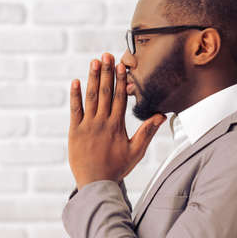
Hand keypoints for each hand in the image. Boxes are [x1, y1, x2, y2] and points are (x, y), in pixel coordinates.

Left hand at [68, 52, 166, 189]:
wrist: (95, 183)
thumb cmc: (116, 167)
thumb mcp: (136, 151)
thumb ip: (147, 132)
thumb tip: (161, 116)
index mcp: (117, 125)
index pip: (120, 97)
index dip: (120, 80)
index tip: (121, 65)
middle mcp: (102, 122)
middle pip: (105, 93)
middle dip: (106, 72)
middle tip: (106, 55)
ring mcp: (87, 125)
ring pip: (90, 97)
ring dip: (92, 78)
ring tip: (94, 61)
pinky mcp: (74, 131)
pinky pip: (75, 110)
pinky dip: (75, 95)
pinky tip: (75, 81)